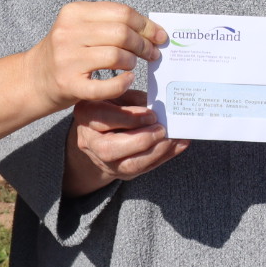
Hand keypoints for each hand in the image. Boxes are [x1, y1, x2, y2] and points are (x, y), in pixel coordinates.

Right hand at [26, 2, 168, 112]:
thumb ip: (110, 24)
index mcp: (73, 13)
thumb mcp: (80, 28)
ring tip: (134, 65)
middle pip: (121, 33)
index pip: (121, 12)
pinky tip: (127, 81)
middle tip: (153, 53)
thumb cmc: (66, 52)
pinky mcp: (69, 85)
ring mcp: (67, 60)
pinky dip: (122, 83)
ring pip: (116, 56)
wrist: (33, 79)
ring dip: (133, 62)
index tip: (159, 35)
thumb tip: (153, 30)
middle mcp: (67, 33)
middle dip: (144, 44)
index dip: (145, 25)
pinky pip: (106, 86)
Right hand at [62, 88, 188, 196]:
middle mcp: (90, 142)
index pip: (104, 119)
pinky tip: (179, 145)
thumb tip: (158, 105)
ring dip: (155, 153)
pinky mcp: (120, 172)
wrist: (98, 132)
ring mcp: (103, 161)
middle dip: (141, 140)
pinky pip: (143, 169)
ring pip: (128, 165)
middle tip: (162, 129)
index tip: (152, 114)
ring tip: (174, 139)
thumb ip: (133, 99)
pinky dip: (163, 157)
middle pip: (111, 149)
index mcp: (86, 115)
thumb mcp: (117, 94)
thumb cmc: (111, 105)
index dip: (130, 118)